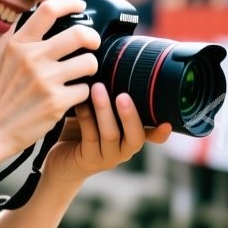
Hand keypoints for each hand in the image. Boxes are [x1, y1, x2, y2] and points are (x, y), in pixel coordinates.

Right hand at [0, 0, 99, 158]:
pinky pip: (85, 90)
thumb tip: (46, 17)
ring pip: (89, 63)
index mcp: (18, 44)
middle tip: (93, 45)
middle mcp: (31, 58)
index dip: (70, 4)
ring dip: (89, 69)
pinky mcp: (56, 103)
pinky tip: (71, 98)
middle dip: (93, 38)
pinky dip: (82, 94)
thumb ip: (22, 38)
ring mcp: (45, 80)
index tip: (81, 6)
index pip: (49, 10)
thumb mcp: (2, 58)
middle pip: (80, 34)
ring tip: (80, 75)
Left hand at [38, 82, 172, 184]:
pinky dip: (86, 117)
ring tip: (97, 88)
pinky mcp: (88, 161)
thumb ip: (111, 102)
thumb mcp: (100, 116)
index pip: (152, 136)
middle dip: (130, 115)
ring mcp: (107, 158)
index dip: (160, 132)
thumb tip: (117, 66)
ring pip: (111, 134)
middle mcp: (123, 152)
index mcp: (130, 139)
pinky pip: (90, 137)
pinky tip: (80, 103)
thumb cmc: (81, 131)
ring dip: (105, 110)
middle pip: (135, 136)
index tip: (167, 123)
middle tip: (123, 95)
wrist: (59, 162)